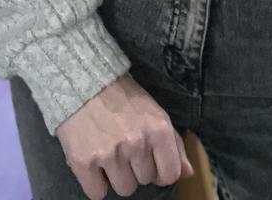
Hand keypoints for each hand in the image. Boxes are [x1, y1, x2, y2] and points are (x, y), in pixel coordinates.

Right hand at [55, 72, 194, 198]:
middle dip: (137, 168)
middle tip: (126, 147)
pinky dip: (96, 183)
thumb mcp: (156, 114)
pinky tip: (96, 162)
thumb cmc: (125, 99)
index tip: (151, 161)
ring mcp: (110, 154)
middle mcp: (136, 143)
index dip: (161, 171)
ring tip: (111, 153)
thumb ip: (174, 144)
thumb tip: (188, 173)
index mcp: (158, 130)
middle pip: (144, 181)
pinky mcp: (83, 162)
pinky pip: (97, 193)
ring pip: (123, 189)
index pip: (170, 174)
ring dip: (118, 177)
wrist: (87, 84)